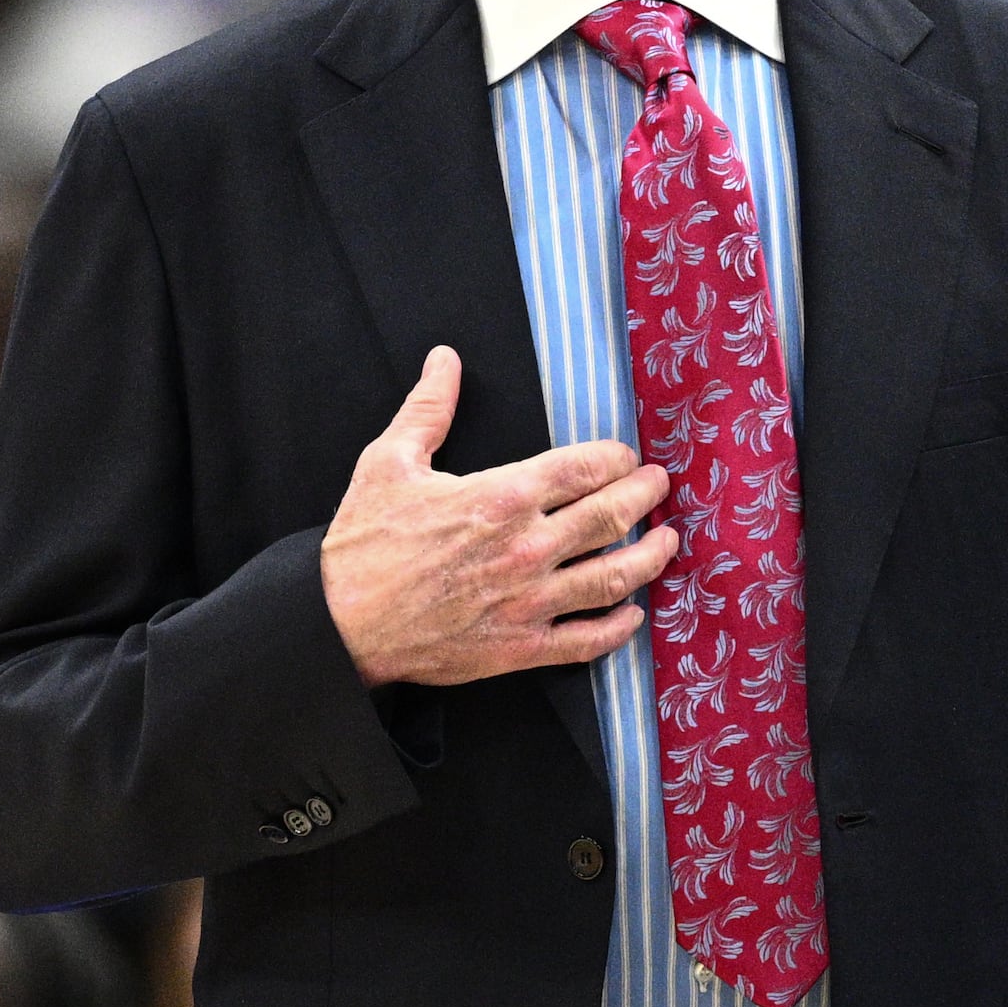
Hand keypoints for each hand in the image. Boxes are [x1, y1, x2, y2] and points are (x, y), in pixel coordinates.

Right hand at [322, 347, 677, 686]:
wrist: (339, 623)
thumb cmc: (363, 543)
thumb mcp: (389, 461)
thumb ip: (428, 408)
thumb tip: (445, 359)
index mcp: (502, 496)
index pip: (583, 467)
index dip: (615, 458)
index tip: (626, 456)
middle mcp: (526, 547)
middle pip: (611, 516)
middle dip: (645, 497)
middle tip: (659, 486)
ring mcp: (529, 601)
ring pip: (613, 577)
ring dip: (650, 558)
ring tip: (668, 542)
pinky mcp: (521, 647)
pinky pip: (587, 640)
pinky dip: (618, 627)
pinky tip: (633, 615)